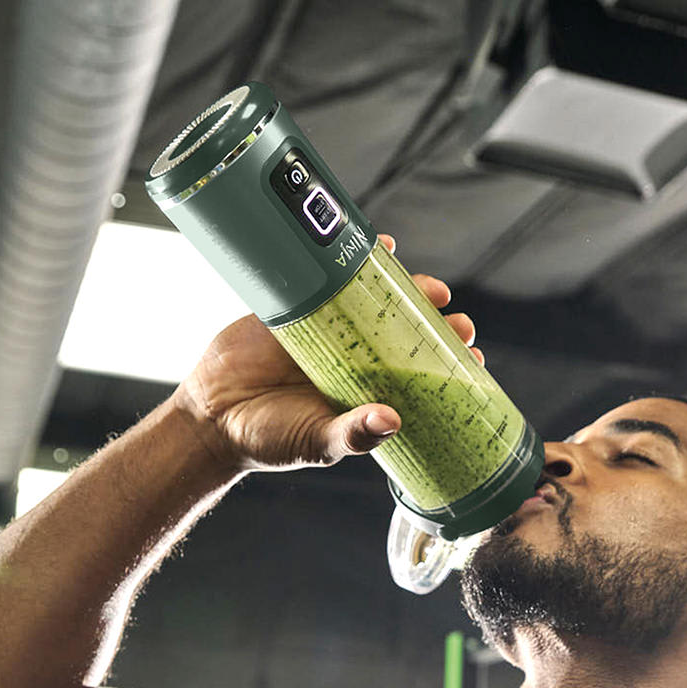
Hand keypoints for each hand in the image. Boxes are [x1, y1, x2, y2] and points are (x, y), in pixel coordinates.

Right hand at [172, 233, 483, 471]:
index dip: (449, 366)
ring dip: (408, 288)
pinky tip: (384, 245)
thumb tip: (393, 420)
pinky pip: (330, 275)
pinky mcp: (297, 304)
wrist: (211, 418)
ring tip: (433, 286)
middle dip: (437, 324)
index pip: (420, 377)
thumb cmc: (269, 440)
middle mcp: (355, 358)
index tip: (474, 359)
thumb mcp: (316, 442)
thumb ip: (353, 433)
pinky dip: (355, 257)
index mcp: (367, 392)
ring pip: (376, 299)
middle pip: (407, 333)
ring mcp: (328, 328)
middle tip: (459, 323)